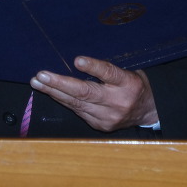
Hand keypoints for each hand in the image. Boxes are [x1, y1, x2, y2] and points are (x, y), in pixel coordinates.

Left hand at [29, 56, 158, 131]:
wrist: (148, 112)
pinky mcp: (100, 125)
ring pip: (76, 104)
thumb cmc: (134, 84)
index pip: (109, 73)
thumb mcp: (128, 71)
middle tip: (42, 76)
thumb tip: (76, 60)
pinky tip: (50, 92)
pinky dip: (63, 100)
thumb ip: (107, 68)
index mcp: (128, 83)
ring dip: (54, 92)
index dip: (93, 67)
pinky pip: (77, 111)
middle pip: (86, 93)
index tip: (77, 61)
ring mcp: (107, 117)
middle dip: (60, 84)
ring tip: (37, 82)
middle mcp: (117, 102)